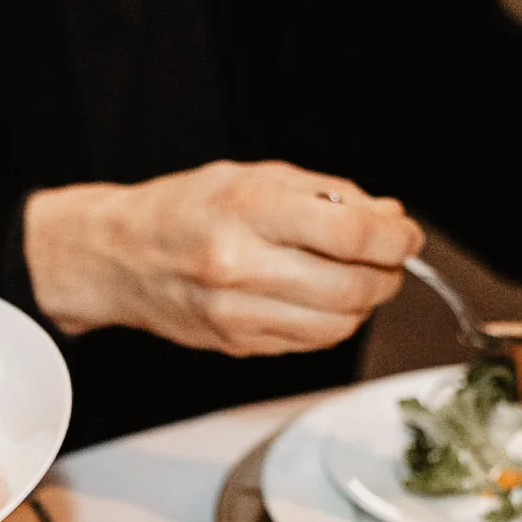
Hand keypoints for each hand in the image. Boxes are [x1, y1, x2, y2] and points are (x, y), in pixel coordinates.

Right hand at [23, 161, 424, 356]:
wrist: (117, 256)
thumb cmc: (185, 208)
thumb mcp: (253, 178)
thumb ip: (326, 195)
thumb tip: (389, 219)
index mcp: (248, 210)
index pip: (352, 233)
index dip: (396, 237)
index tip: (405, 235)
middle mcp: (241, 265)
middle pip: (354, 286)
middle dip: (386, 273)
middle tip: (387, 258)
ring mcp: (237, 312)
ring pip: (339, 323)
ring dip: (363, 303)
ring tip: (355, 277)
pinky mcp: (237, 343)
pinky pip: (310, 342)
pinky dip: (331, 322)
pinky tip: (320, 299)